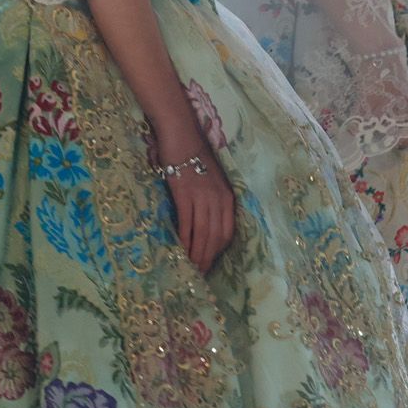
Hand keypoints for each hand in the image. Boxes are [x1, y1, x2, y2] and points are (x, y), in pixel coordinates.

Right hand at [151, 125, 235, 274]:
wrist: (181, 134)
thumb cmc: (193, 155)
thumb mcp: (211, 179)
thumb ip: (211, 199)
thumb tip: (203, 222)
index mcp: (227, 197)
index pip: (227, 232)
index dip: (219, 251)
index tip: (210, 264)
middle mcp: (218, 199)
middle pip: (216, 237)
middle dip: (208, 258)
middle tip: (200, 273)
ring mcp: (202, 197)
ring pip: (203, 234)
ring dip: (197, 253)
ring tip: (190, 267)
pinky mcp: (185, 194)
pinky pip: (187, 223)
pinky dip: (185, 239)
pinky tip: (180, 249)